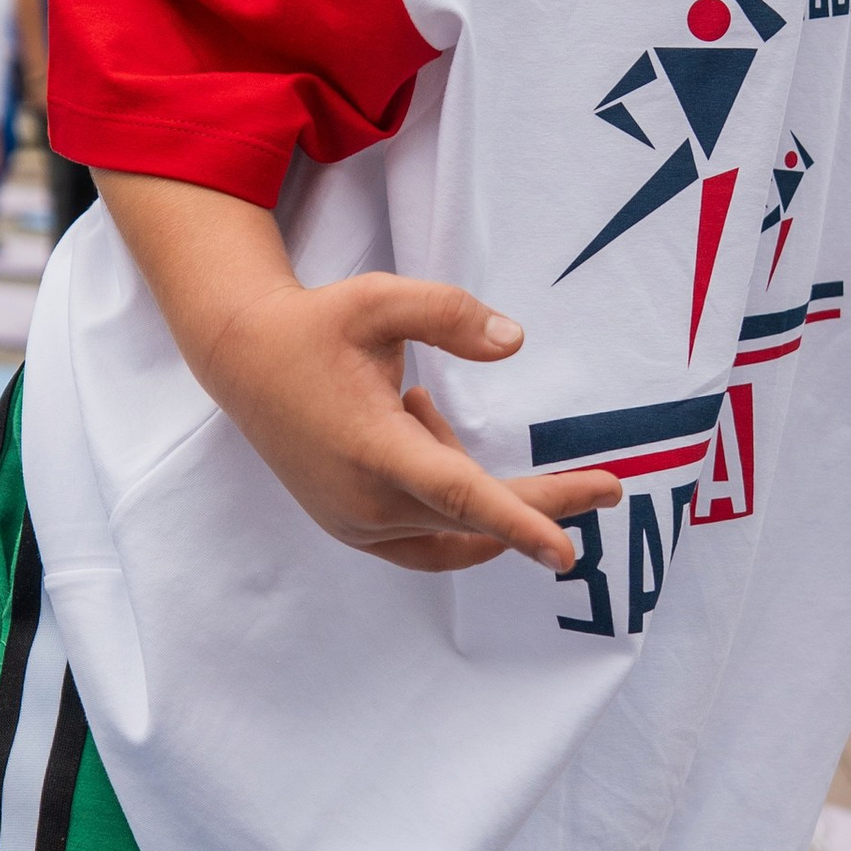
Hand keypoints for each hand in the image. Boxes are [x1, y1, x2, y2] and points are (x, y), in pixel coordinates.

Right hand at [198, 273, 622, 574]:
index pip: (460, 495)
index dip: (519, 522)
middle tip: (607, 488)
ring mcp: (355, 524)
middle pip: (474, 516)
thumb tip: (514, 341)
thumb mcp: (380, 299)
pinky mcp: (352, 530)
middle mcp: (364, 500)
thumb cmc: (315, 327)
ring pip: (450, 523)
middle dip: (541, 502)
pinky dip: (444, 500)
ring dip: (464, 476)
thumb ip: (449, 313)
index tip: (568, 551)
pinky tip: (415, 427)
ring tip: (410, 400)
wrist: (243, 361)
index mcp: (372, 447)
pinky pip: (426, 536)